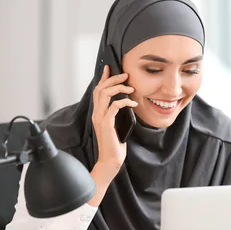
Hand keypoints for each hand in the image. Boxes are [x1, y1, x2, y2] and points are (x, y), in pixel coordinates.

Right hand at [90, 65, 136, 184]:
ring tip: (131, 88)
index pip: (97, 91)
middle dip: (113, 79)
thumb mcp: (116, 126)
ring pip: (105, 94)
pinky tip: (133, 103)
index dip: (103, 78)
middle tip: (126, 75)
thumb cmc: (115, 146)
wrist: (110, 161)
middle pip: (100, 89)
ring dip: (119, 88)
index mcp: (97, 113)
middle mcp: (96, 114)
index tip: (109, 68)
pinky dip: (125, 101)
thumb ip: (116, 115)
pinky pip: (114, 106)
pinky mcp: (106, 123)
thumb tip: (126, 104)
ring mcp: (100, 118)